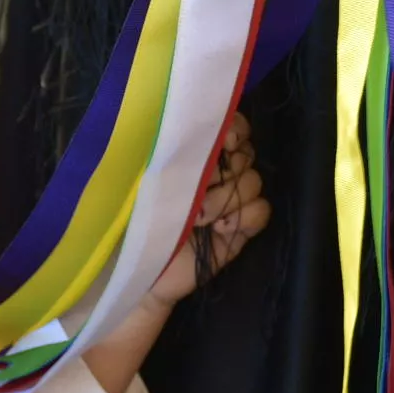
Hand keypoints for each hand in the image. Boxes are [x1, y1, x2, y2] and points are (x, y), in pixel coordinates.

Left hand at [143, 112, 269, 312]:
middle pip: (246, 154)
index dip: (234, 128)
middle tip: (200, 188)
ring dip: (226, 198)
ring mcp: (230, 203)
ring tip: (199, 219)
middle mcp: (217, 175)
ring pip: (253, 181)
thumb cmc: (132, 219)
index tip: (223, 140)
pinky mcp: (240, 231)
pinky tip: (220, 229)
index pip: (231, 127)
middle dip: (225, 169)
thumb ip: (163, 150)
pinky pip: (262, 211)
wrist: (137, 268)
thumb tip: (183, 123)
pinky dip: (245, 216)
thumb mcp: (142, 177)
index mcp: (194, 156)